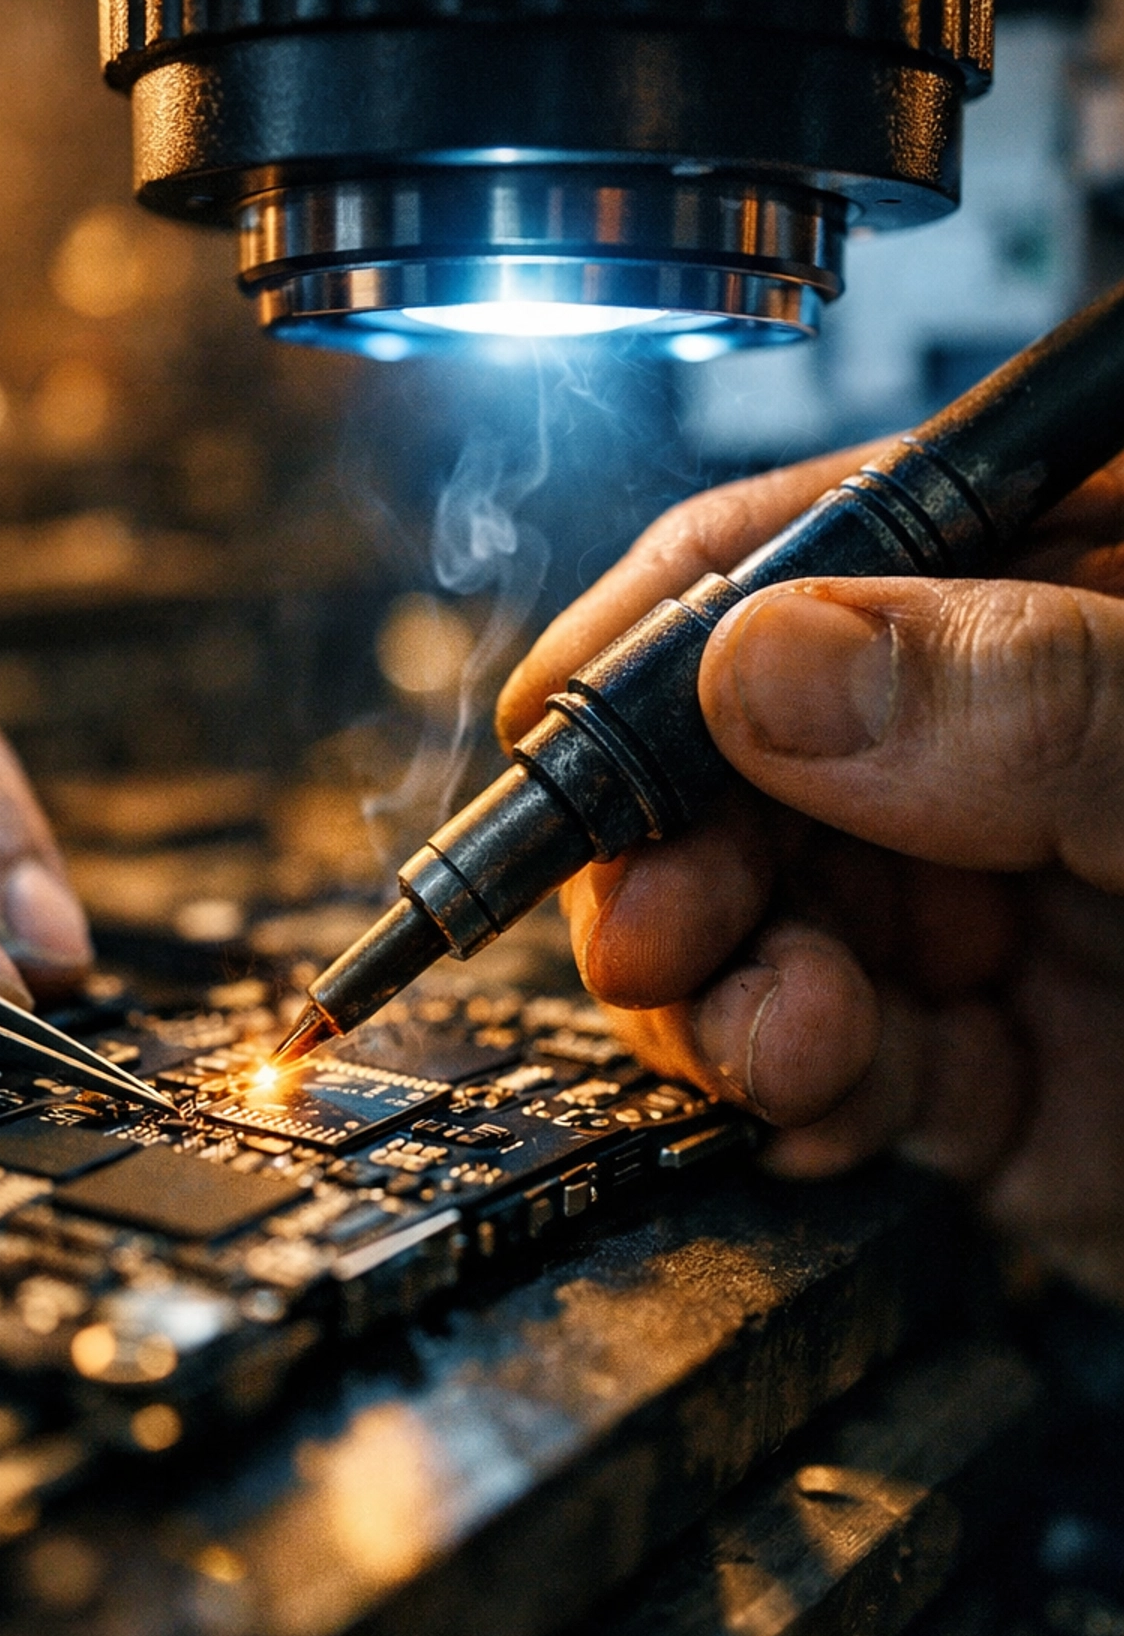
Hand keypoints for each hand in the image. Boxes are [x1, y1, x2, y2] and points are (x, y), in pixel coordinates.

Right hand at [497, 445, 1123, 1306]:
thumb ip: (1042, 693)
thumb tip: (780, 664)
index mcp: (1084, 565)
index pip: (821, 548)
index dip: (670, 636)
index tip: (564, 734)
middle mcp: (1028, 725)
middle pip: (760, 756)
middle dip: (681, 843)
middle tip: (635, 924)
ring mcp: (1018, 898)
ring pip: (788, 919)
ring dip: (732, 980)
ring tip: (745, 1026)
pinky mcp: (1020, 1071)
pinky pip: (859, 1063)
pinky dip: (805, 1083)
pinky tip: (801, 1087)